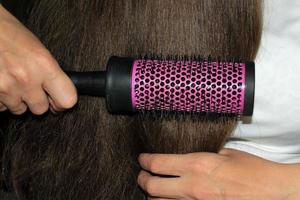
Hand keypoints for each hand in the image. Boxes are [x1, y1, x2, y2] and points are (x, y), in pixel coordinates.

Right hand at [0, 5, 76, 114]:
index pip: (67, 99)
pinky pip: (0, 107)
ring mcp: (6, 87)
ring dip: (17, 99)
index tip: (58, 101)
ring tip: (12, 80)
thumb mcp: (38, 50)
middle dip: (37, 101)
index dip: (63, 103)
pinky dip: (1, 99)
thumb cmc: (8, 33)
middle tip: (31, 87)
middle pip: (41, 109)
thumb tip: (58, 91)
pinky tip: (1, 82)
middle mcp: (27, 78)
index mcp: (44, 65)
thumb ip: (50, 73)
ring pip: (19, 109)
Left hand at [138, 148, 299, 199]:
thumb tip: (188, 158)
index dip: (145, 160)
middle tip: (142, 175)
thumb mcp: (225, 154)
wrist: (272, 193)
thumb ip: (202, 157)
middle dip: (142, 179)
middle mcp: (191, 187)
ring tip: (154, 189)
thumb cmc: (253, 171)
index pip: (158, 163)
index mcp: (196, 165)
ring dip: (154, 195)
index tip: (142, 159)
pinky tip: (170, 199)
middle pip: (152, 186)